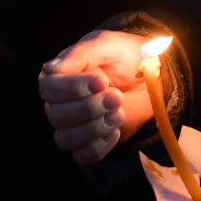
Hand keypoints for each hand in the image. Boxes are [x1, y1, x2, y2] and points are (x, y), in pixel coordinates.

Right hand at [38, 29, 156, 162]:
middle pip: (56, 115)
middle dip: (89, 108)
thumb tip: (50, 68)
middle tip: (116, 96)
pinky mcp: (89, 142)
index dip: (73, 87)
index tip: (101, 81)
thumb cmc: (125, 55)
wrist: (152, 74)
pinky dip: (100, 146)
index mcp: (59, 75)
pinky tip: (115, 130)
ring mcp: (73, 124)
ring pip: (66, 139)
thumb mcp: (107, 44)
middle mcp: (60, 101)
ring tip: (118, 112)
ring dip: (94, 128)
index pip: (48, 87)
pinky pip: (83, 156)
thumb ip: (80, 53)